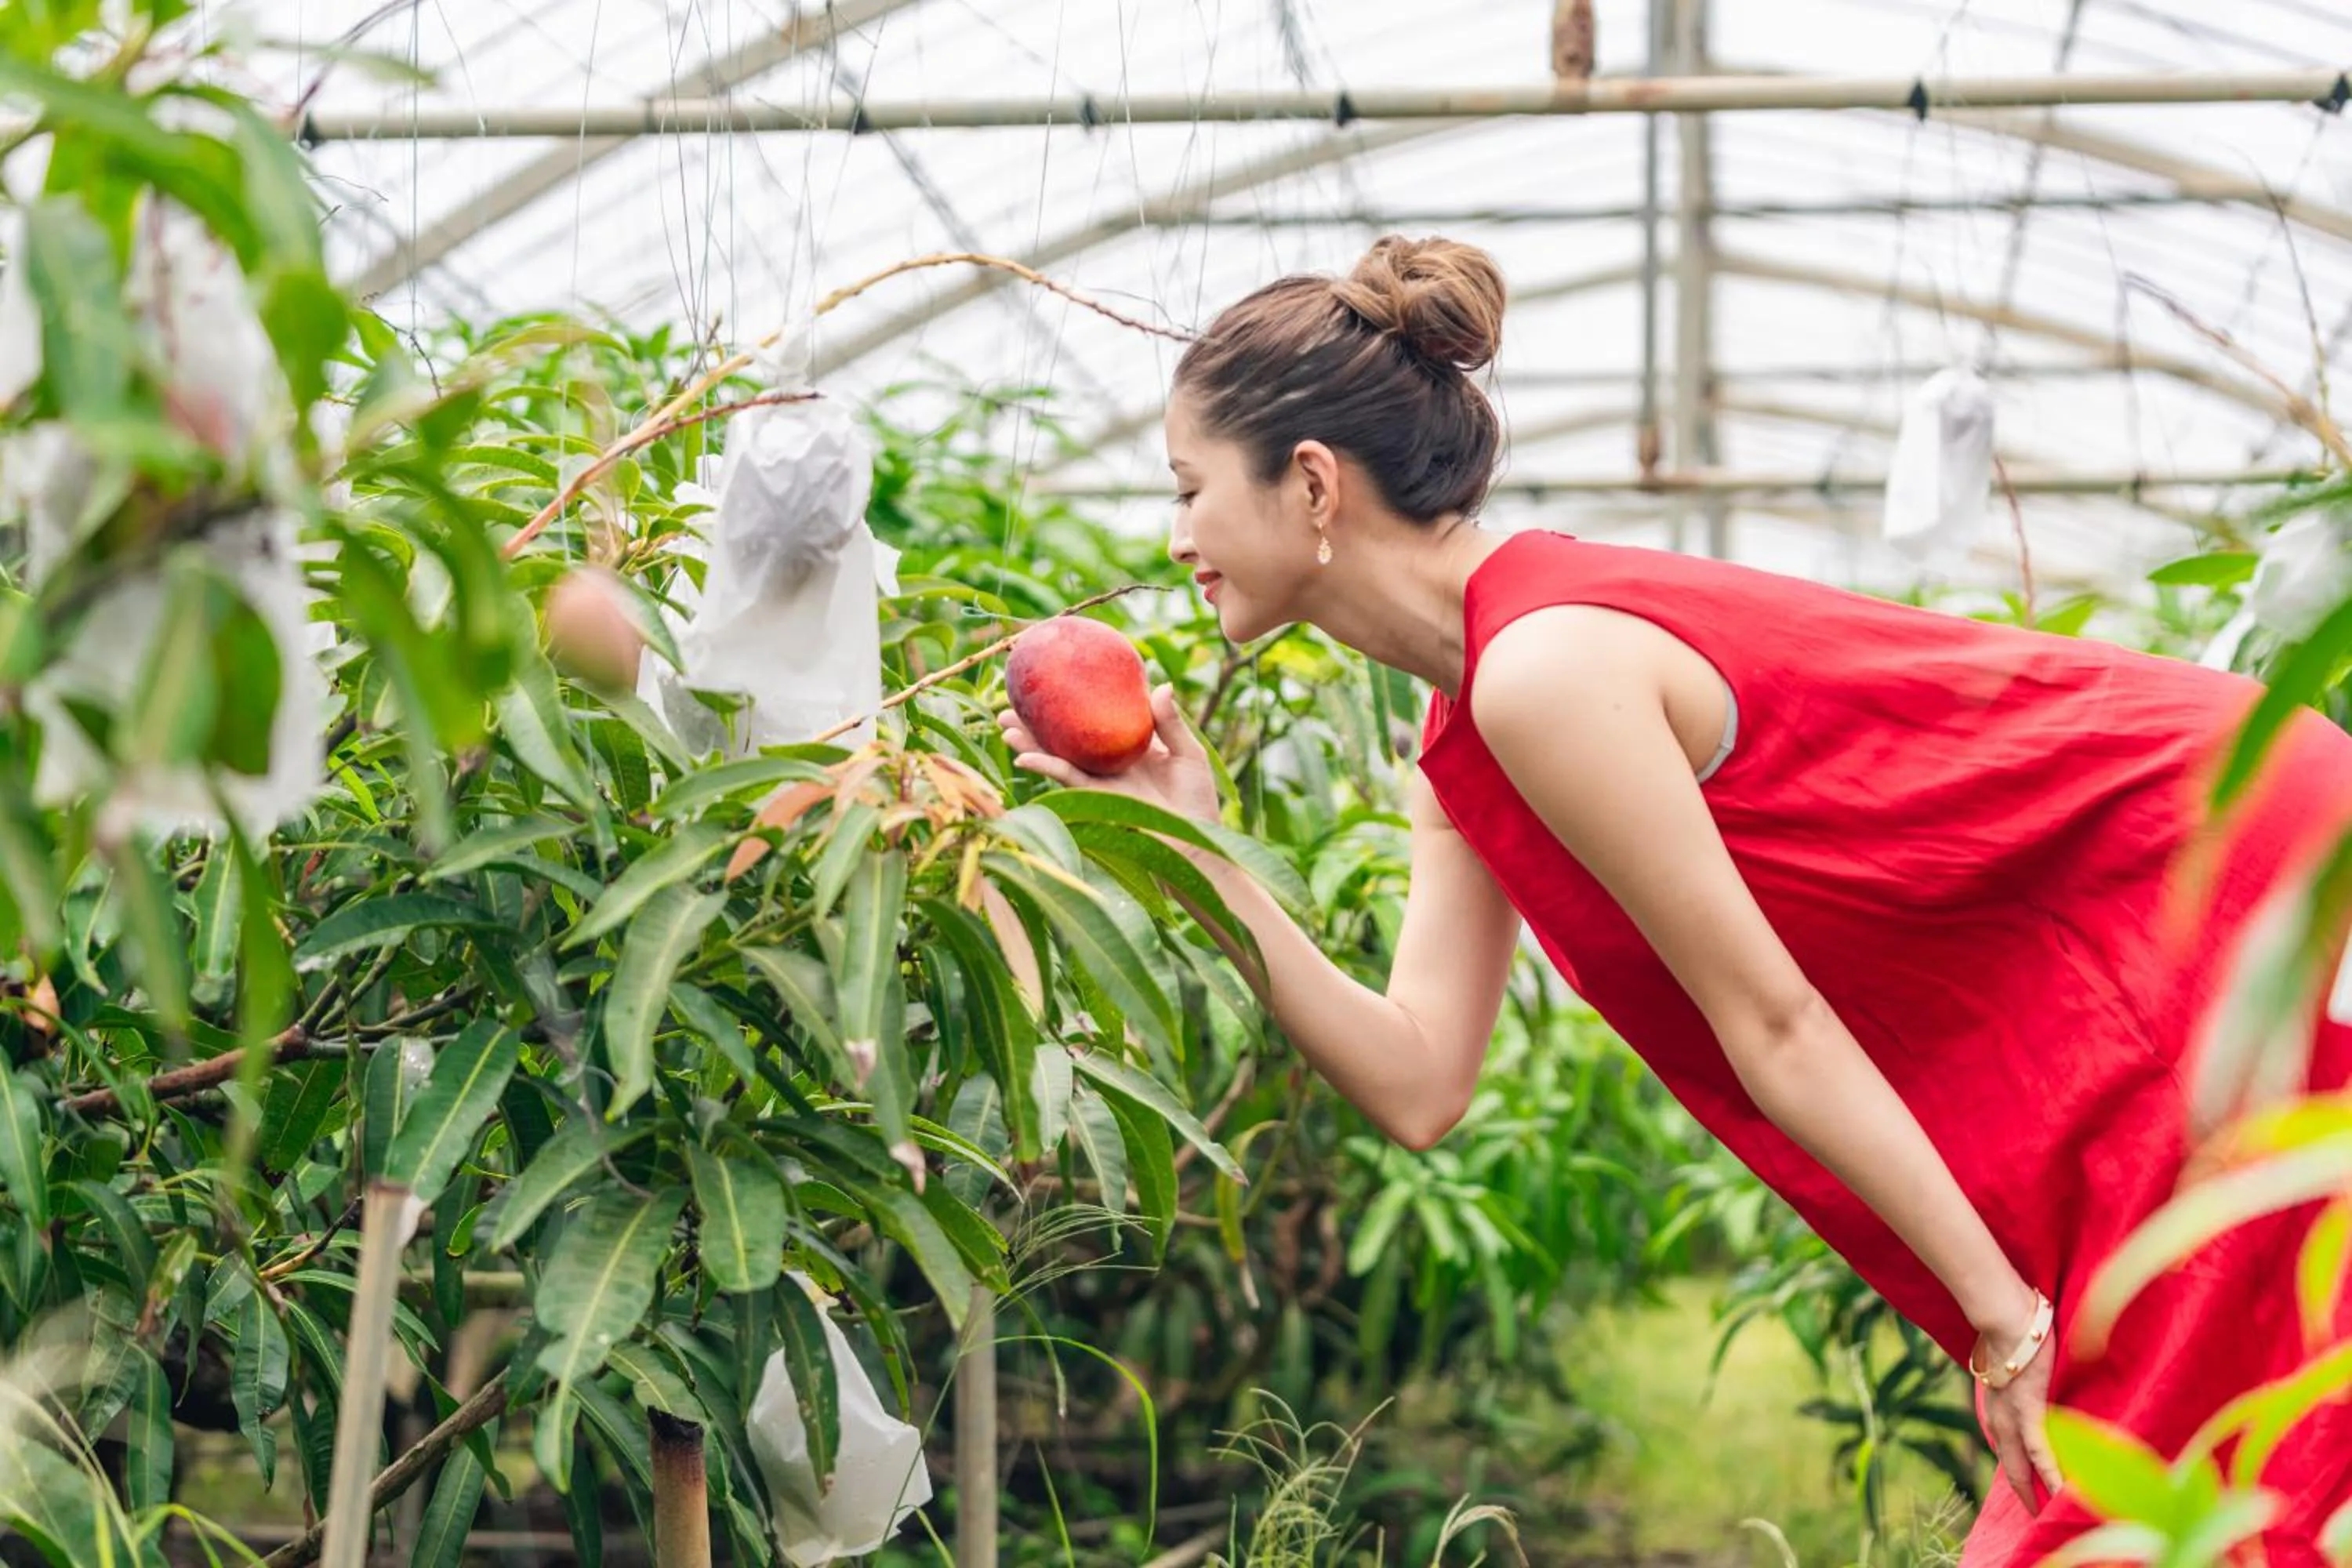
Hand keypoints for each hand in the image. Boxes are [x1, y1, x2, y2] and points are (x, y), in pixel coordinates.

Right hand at [1000, 684, 1222, 825]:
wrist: (1195, 842)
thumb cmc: (1198, 800)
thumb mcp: (1189, 754)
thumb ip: (1172, 723)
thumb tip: (1161, 685)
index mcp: (1129, 744)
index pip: (1097, 717)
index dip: (1077, 700)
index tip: (1056, 679)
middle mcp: (1109, 760)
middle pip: (1068, 736)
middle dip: (1038, 722)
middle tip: (1011, 703)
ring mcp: (1101, 779)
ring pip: (1059, 755)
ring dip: (1031, 742)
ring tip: (1005, 725)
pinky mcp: (1098, 797)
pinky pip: (1068, 778)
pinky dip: (1046, 767)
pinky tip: (1025, 759)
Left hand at [1976, 1302, 2063, 1512]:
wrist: (2006, 1315)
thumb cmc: (2014, 1332)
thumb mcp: (2014, 1365)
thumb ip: (2022, 1382)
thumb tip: (2035, 1384)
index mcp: (1996, 1409)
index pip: (2008, 1451)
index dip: (2018, 1475)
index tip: (2028, 1496)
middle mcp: (1999, 1419)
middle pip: (2012, 1467)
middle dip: (2025, 1494)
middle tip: (2039, 1519)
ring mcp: (2012, 1417)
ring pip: (2026, 1465)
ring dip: (2041, 1491)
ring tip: (2056, 1515)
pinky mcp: (2028, 1411)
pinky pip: (2041, 1450)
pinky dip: (2052, 1472)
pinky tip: (2064, 1493)